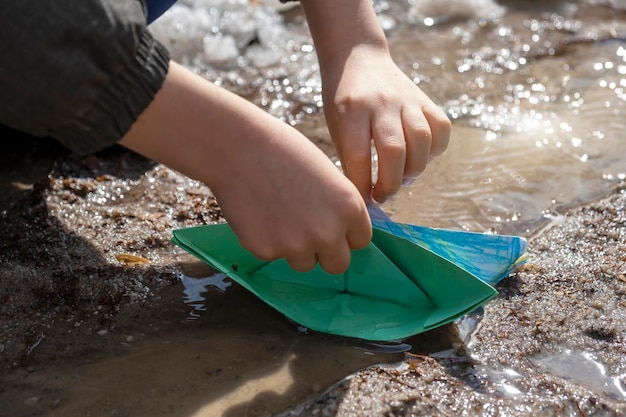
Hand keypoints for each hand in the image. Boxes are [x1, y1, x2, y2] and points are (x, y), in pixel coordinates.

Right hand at [120, 62, 371, 273]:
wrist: (238, 147)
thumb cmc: (283, 151)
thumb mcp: (327, 175)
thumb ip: (338, 207)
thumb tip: (341, 232)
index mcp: (350, 209)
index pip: (361, 241)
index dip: (346, 234)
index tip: (332, 226)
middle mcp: (328, 233)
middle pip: (338, 265)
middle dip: (326, 253)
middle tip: (307, 233)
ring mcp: (297, 246)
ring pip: (304, 264)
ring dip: (295, 249)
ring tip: (278, 215)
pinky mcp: (266, 251)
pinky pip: (274, 256)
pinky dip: (267, 241)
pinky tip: (257, 213)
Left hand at [321, 46, 450, 202]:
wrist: (358, 57)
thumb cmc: (341, 101)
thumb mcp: (335, 126)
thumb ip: (351, 158)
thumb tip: (365, 198)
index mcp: (352, 110)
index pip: (359, 157)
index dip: (361, 186)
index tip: (362, 201)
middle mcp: (382, 103)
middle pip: (395, 151)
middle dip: (390, 184)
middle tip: (383, 195)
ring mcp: (407, 99)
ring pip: (422, 141)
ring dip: (414, 170)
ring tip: (402, 179)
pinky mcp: (424, 99)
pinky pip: (441, 128)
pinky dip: (435, 150)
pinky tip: (420, 158)